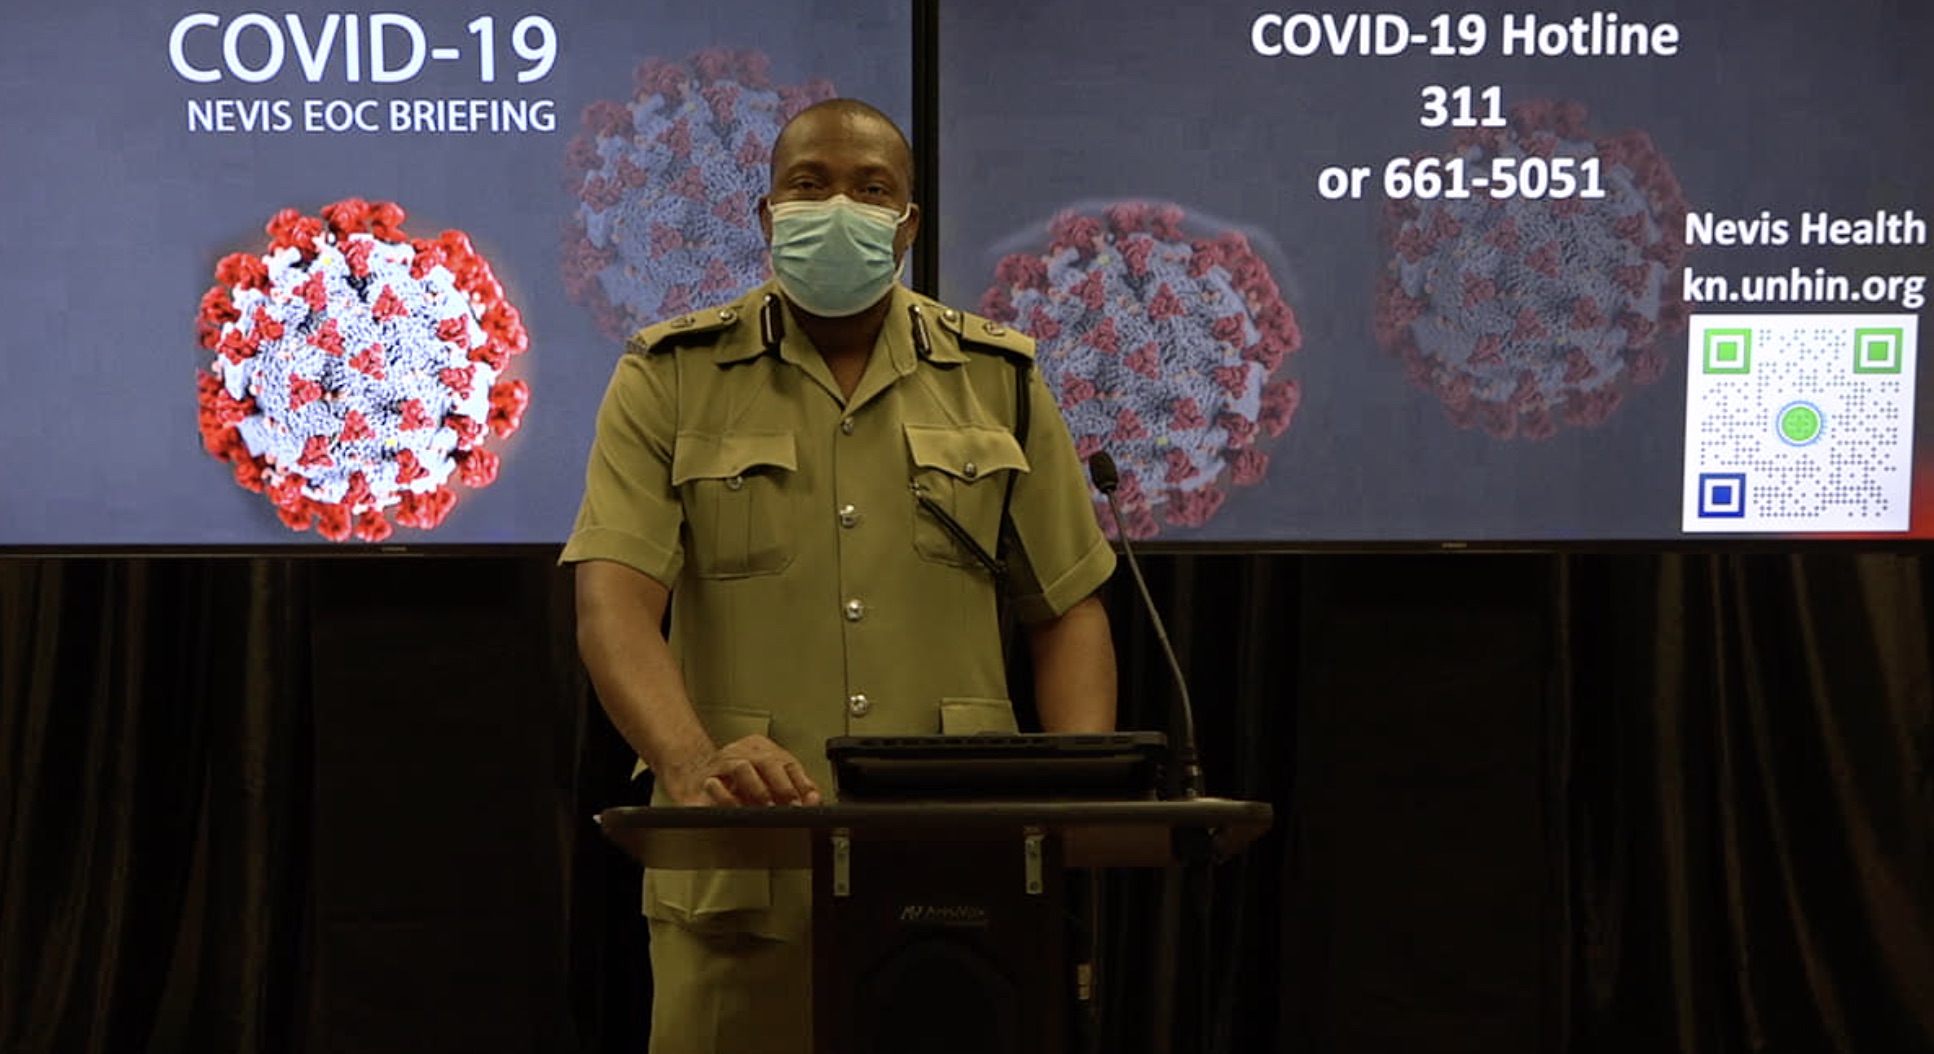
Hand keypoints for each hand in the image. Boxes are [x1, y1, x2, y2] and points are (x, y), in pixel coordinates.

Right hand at [664, 735, 822, 806]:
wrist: (692, 776)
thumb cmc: (734, 783)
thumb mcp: (768, 783)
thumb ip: (794, 789)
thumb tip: (815, 799)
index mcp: (762, 750)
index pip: (788, 763)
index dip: (802, 782)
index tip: (809, 801)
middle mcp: (743, 752)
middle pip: (769, 762)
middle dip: (783, 787)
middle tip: (791, 807)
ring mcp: (723, 762)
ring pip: (744, 768)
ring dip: (758, 789)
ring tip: (767, 807)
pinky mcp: (704, 779)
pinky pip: (715, 785)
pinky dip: (726, 796)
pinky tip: (736, 806)